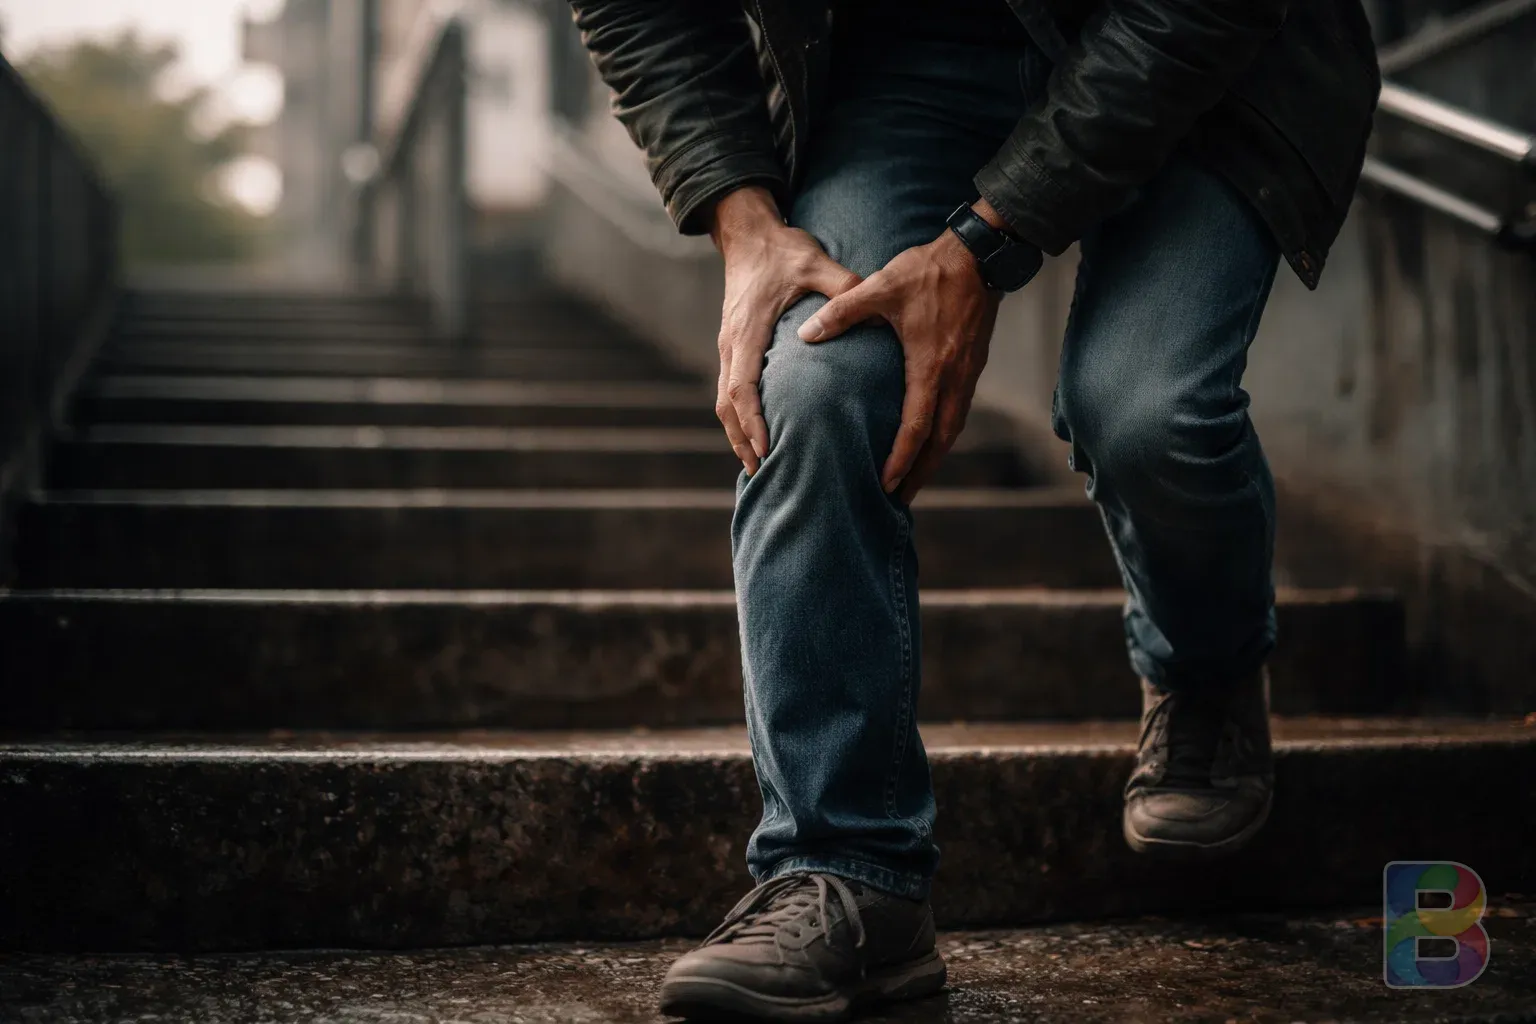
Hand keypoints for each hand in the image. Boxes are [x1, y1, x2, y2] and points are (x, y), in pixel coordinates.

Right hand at [709, 186, 861, 473]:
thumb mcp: (815, 262)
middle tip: (763, 473)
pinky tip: (757, 437)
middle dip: (742, 441)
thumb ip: (841, 285)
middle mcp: (732, 343)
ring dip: (738, 435)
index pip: (742, 386)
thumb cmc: (783, 250)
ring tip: (759, 466)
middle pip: (727, 406)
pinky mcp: (734, 346)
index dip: (752, 421)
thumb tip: (871, 307)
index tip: (766, 448)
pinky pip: (730, 391)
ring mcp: (729, 346)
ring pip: (724, 403)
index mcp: (748, 330)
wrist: (749, 234)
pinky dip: (740, 419)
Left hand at [796, 206, 1001, 501]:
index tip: (885, 484)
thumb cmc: (928, 271)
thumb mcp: (880, 287)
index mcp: (930, 366)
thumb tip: (805, 334)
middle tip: (900, 500)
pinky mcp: (972, 366)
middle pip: (940, 441)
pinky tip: (929, 439)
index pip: (916, 427)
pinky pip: (958, 413)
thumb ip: (842, 312)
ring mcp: (967, 374)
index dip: (901, 459)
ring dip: (934, 457)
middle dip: (921, 473)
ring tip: (914, 480)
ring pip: (952, 430)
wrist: (979, 254)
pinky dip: (943, 434)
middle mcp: (954, 378)